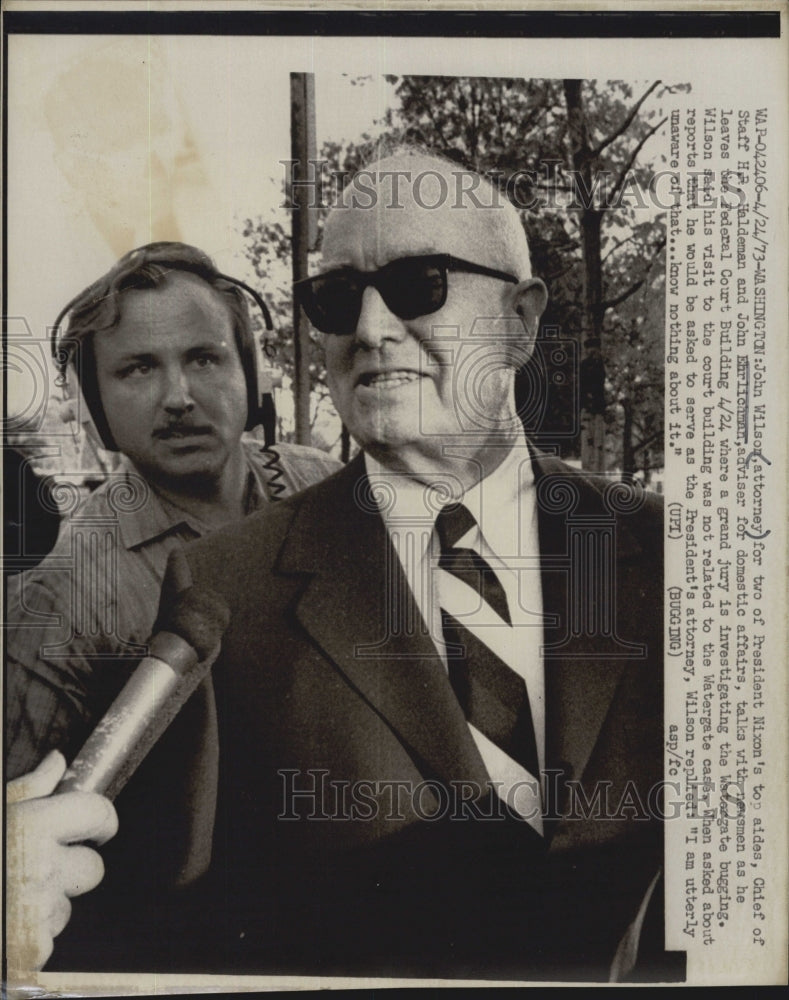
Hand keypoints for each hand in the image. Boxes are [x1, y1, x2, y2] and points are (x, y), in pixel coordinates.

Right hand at [6, 750, 117, 973]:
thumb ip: (30, 788)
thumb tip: (57, 761)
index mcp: (35, 826)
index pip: (98, 814)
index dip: (103, 821)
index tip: (98, 828)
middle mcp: (43, 866)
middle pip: (93, 868)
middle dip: (73, 868)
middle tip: (40, 868)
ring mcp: (38, 910)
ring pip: (67, 906)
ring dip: (46, 904)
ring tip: (8, 896)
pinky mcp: (32, 948)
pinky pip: (47, 938)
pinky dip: (30, 935)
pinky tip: (5, 922)